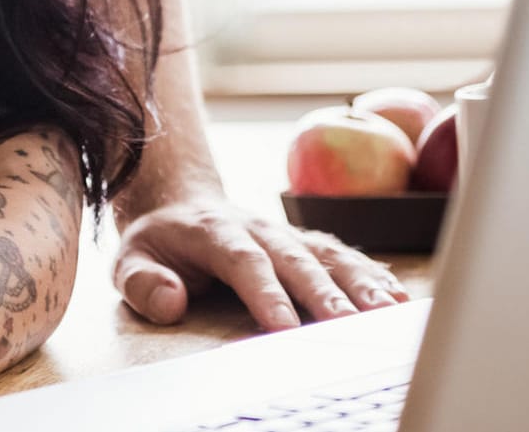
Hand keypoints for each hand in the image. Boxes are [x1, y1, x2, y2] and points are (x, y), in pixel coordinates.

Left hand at [113, 196, 410, 331]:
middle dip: (325, 293)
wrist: (181, 202)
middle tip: (349, 326)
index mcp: (215, 231)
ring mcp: (289, 233)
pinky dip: (374, 276)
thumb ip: (143, 282)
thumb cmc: (159, 242)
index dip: (265, 291)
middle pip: (297, 260)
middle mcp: (260, 228)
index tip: (282, 326)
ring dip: (361, 283)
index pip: (244, 261)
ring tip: (389, 313)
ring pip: (330, 255)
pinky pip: (346, 257)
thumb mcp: (129, 259)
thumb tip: (171, 303)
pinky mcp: (309, 243)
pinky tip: (399, 298)